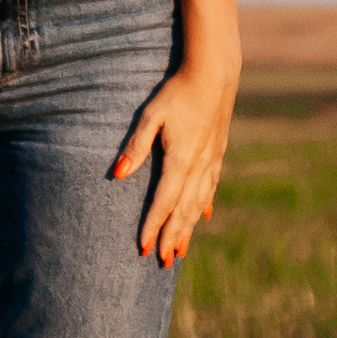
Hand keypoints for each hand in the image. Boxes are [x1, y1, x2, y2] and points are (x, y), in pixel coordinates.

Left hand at [113, 61, 235, 267]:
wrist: (215, 74)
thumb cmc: (177, 92)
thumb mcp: (150, 115)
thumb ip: (135, 146)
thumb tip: (119, 175)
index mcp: (181, 160)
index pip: (163, 202)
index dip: (153, 226)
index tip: (143, 248)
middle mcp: (199, 166)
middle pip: (184, 211)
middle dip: (173, 238)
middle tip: (164, 263)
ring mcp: (211, 161)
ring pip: (199, 204)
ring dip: (188, 229)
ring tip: (181, 251)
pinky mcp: (217, 153)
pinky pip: (210, 188)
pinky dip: (204, 206)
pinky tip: (203, 218)